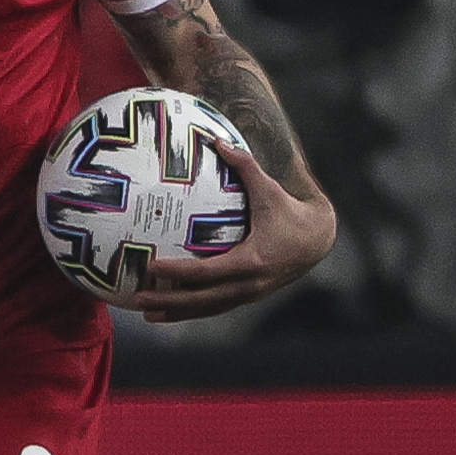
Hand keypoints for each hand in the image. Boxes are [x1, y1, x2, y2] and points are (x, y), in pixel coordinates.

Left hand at [133, 145, 336, 322]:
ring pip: (207, 309)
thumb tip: (218, 140)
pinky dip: (193, 310)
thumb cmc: (291, 212)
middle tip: (137, 298)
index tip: (152, 267)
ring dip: (177, 312)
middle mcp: (249, 284)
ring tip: (146, 314)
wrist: (318, 240)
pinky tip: (170, 310)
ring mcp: (249, 294)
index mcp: (251, 261)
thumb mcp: (270, 190)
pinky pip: (216, 307)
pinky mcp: (248, 296)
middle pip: (202, 299)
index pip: (207, 272)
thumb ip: (245, 165)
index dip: (178, 272)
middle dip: (168, 301)